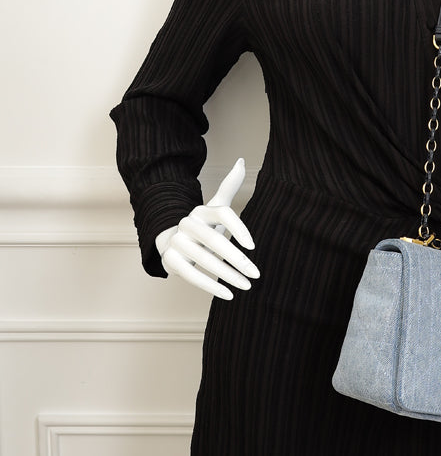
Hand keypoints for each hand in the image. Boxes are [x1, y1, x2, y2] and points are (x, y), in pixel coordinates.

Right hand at [155, 158, 258, 300]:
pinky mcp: (169, 260)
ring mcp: (177, 241)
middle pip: (216, 240)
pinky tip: (228, 295)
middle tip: (257, 274)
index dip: (239, 229)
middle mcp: (188, 223)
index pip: (223, 213)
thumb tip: (243, 160)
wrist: (171, 240)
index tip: (254, 248)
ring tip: (247, 286)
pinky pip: (191, 275)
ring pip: (205, 259)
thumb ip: (229, 185)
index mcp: (202, 210)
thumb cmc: (203, 226)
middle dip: (239, 259)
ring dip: (228, 276)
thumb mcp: (215, 206)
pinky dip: (210, 286)